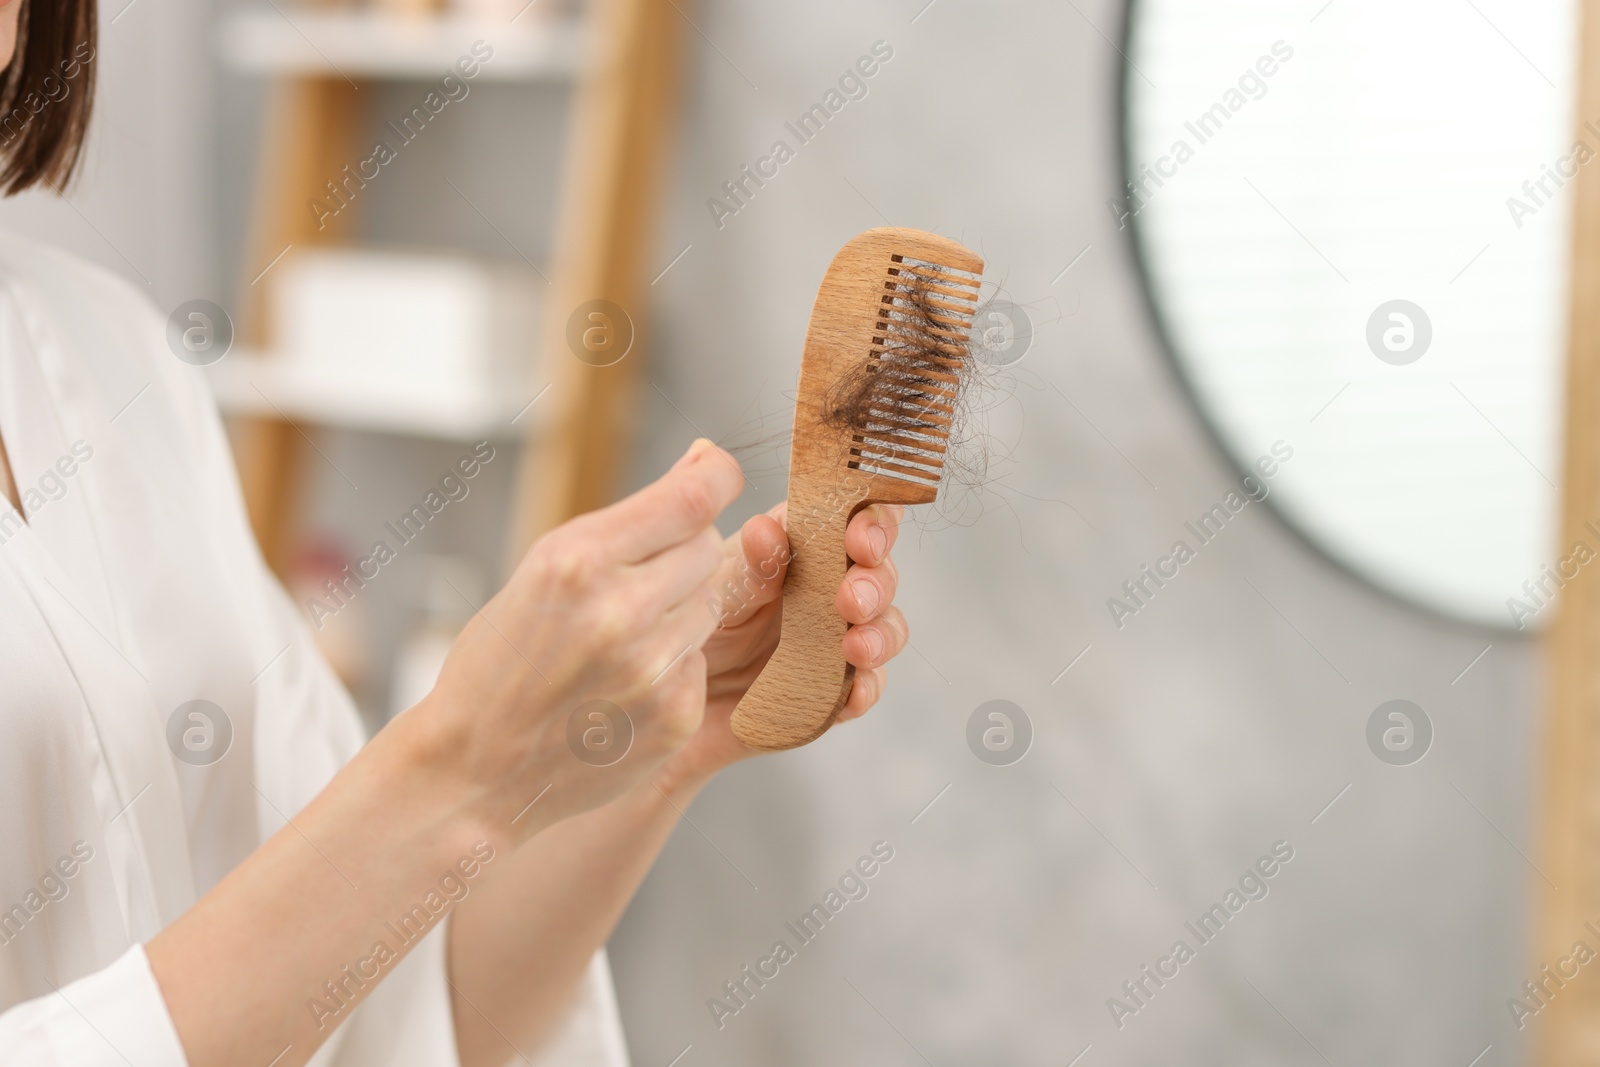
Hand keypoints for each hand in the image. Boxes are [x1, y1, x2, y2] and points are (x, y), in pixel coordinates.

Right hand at [409, 439, 741, 842]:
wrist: (471, 772)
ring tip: (621, 640)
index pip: (692, 498)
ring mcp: (652, 669)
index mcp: (576, 560)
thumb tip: (706, 461)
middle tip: (634, 582)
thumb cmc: (500, 661)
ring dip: (680, 610)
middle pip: (707, 546)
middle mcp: (619, 611)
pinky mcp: (675, 716)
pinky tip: (623, 687)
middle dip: (681, 552)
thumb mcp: (543, 570)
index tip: (718, 473)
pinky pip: (701, 661)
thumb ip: (628, 521)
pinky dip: (674, 666)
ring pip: (710, 603)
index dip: (718, 475)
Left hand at [654, 500, 909, 789]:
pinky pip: (861, 689)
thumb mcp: (710, 594)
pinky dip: (866, 689)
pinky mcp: (825, 693)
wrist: (658, 702)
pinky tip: (854, 692)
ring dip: (880, 634)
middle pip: (877, 573)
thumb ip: (747, 567)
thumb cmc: (680, 628)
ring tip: (854, 647)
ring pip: (882, 629)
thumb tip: (768, 529)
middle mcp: (822, 591)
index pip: (852, 518)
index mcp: (797, 549)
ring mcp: (829, 642)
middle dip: (876, 582)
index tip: (859, 540)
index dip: (869, 521)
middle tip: (852, 600)